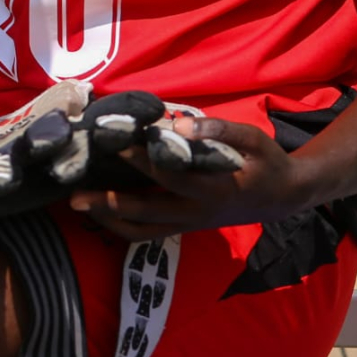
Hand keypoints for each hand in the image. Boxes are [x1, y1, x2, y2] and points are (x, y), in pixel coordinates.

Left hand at [68, 116, 307, 240]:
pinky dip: (121, 225)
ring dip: (108, 220)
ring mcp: (188, 224)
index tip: (116, 144)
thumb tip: (178, 124)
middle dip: (108, 204)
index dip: (142, 161)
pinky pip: (148, 232)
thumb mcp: (254, 139)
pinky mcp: (183, 227)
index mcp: (214, 191)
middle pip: (145, 214)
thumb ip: (219, 130)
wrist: (283, 197)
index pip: (170, 177)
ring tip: (79, 206)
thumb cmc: (267, 162)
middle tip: (73, 196)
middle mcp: (196, 214)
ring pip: (142, 231)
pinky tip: (100, 211)